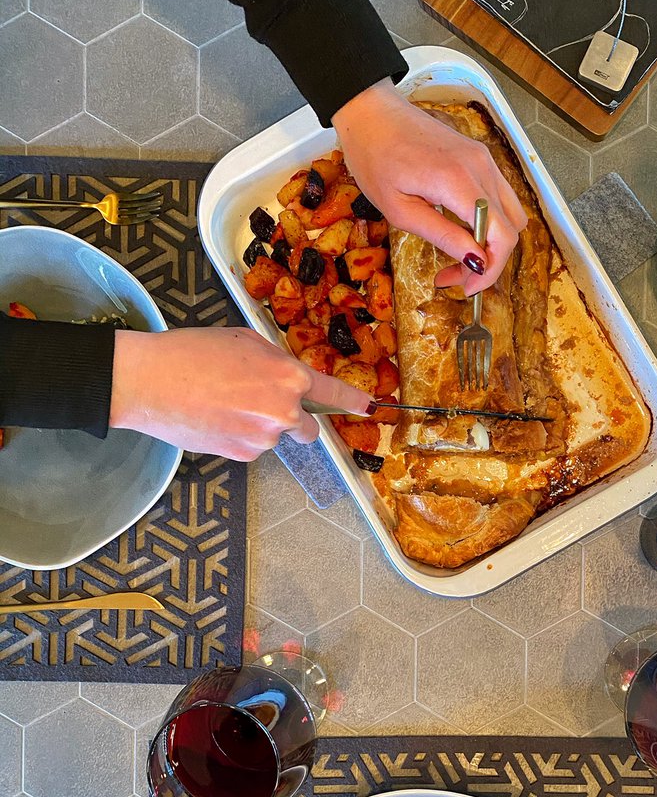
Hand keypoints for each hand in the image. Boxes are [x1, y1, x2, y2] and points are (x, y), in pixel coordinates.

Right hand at [109, 326, 371, 460]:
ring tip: (223, 405)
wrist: (147, 382)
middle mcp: (284, 412)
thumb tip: (289, 379)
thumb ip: (276, 361)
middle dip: (293, 419)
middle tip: (259, 402)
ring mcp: (263, 438)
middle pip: (307, 428)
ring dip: (259, 426)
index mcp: (289, 377)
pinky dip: (239, 437)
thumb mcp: (244, 341)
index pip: (333, 394)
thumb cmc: (191, 352)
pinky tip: (214, 419)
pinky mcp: (242, 455)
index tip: (370, 408)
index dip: (353, 402)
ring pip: (275, 437)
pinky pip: (252, 447)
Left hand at [333, 79, 526, 294]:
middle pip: (510, 229)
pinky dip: (488, 223)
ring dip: (490, 244)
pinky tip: (460, 231)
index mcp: (459, 181)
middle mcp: (481, 167)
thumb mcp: (399, 209)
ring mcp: (484, 159)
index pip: (501, 236)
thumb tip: (474, 261)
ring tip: (457, 257)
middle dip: (488, 262)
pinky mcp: (480, 156)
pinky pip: (499, 198)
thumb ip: (442, 235)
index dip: (491, 270)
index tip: (468, 287)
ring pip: (510, 214)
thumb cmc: (374, 157)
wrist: (371, 112)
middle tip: (455, 278)